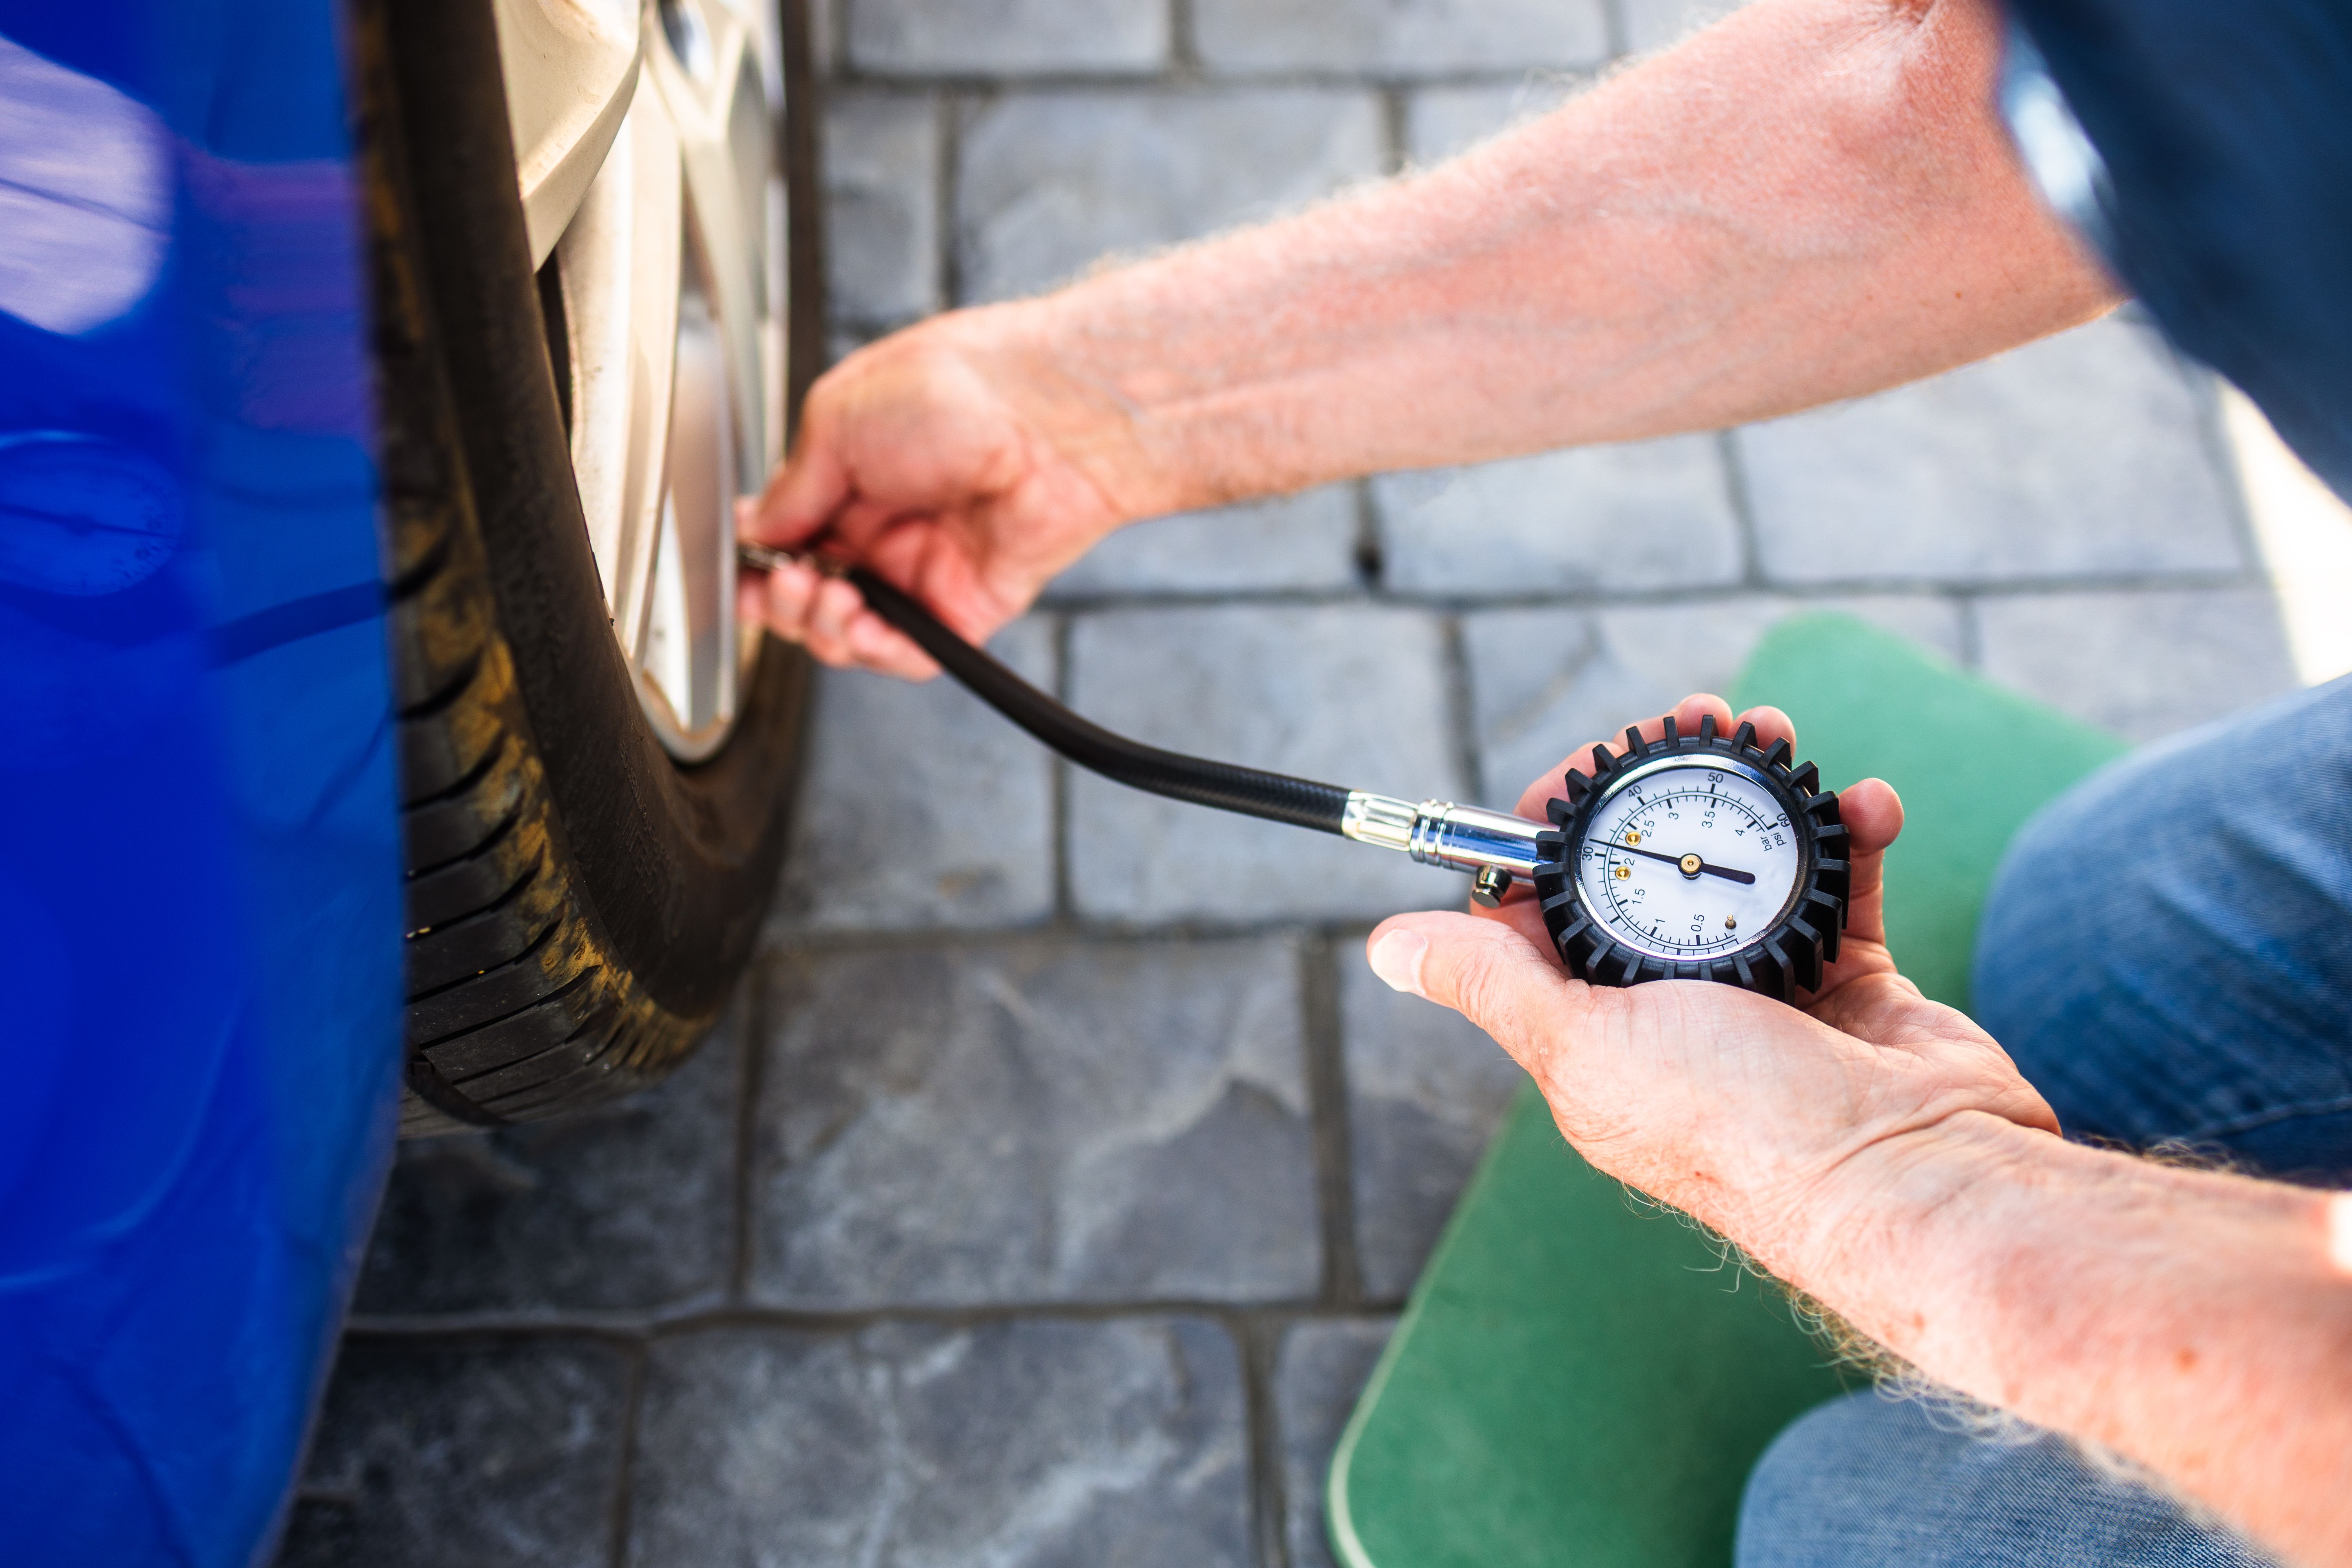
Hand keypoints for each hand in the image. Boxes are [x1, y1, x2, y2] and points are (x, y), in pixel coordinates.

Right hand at [736, 307, 1136, 679]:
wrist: (1050, 413)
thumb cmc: (959, 387)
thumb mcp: (839, 418)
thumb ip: (792, 486)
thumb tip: (756, 529)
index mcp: (849, 475)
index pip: (786, 539)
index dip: (757, 563)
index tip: (740, 570)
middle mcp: (884, 525)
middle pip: (809, 595)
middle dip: (782, 601)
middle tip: (786, 582)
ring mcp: (923, 569)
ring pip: (851, 632)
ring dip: (822, 626)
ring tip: (827, 595)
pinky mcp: (965, 605)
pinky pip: (910, 652)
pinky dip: (878, 651)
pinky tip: (865, 626)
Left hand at [1364, 692, 2059, 1282]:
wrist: (1907, 1176)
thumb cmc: (1741, 1125)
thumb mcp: (1584, 1045)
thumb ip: (1490, 982)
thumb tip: (1386, 949)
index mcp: (1594, 1021)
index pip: (1548, 898)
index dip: (1560, 820)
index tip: (1594, 767)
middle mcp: (1672, 1003)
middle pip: (1649, 862)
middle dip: (1669, 780)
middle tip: (1696, 720)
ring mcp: (1765, 987)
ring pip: (1743, 859)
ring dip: (1759, 788)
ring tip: (1774, 733)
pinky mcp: (1848, 977)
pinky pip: (1841, 881)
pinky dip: (1850, 832)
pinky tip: (1863, 802)